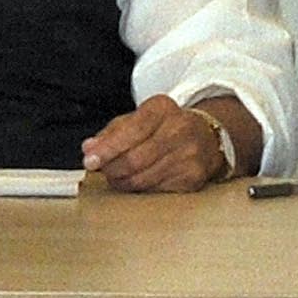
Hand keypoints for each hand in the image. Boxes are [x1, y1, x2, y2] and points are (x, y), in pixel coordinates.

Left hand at [80, 95, 248, 192]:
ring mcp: (189, 154)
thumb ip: (111, 133)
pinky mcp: (193, 177)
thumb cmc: (165, 128)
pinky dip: (141, 188)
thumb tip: (90, 148)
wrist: (207, 138)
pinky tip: (140, 179)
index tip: (90, 160)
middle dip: (112, 169)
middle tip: (103, 171)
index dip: (108, 148)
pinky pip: (155, 189)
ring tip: (118, 176)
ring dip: (123, 181)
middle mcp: (180, 129)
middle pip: (135, 158)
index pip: (131, 130)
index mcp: (162, 108)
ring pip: (143, 178)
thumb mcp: (139, 119)